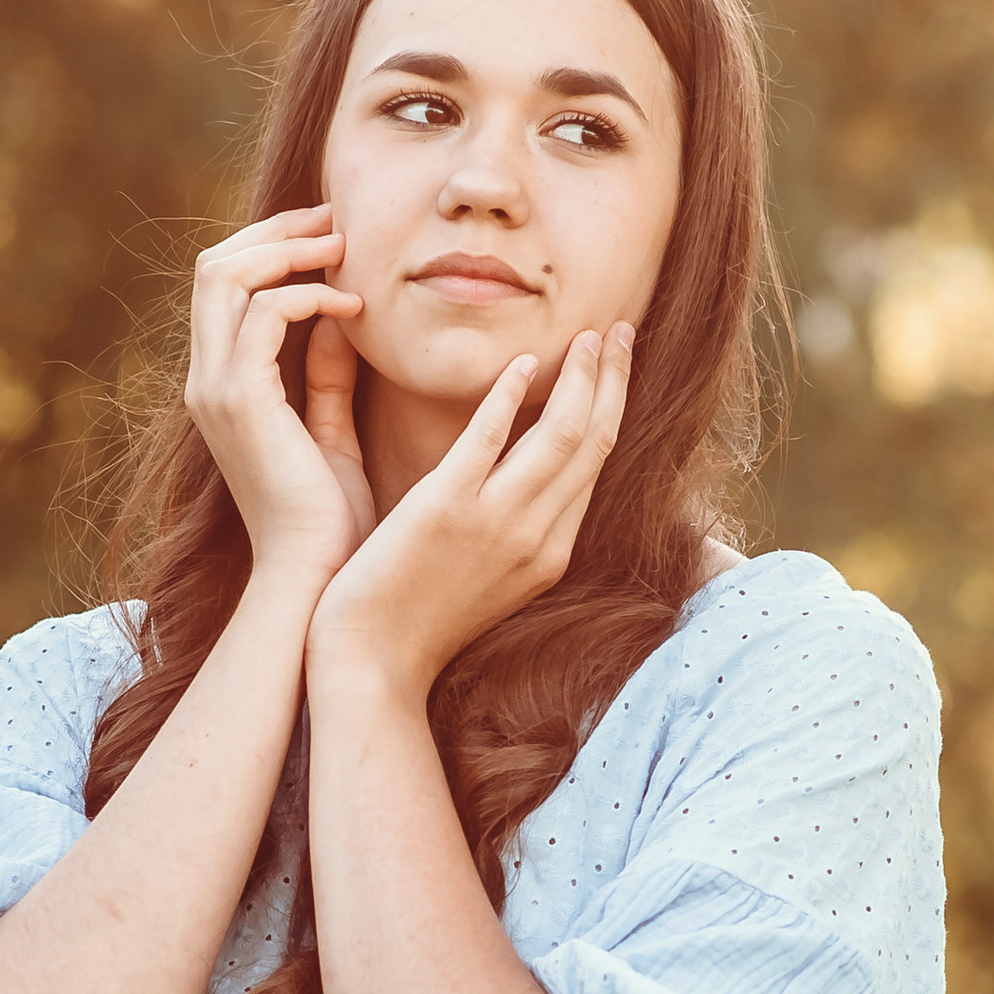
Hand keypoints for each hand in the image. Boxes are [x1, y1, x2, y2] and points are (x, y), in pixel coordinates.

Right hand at [183, 204, 373, 587]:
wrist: (315, 579)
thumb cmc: (329, 522)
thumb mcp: (330, 433)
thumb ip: (327, 376)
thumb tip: (342, 316)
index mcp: (222, 386)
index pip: (224, 284)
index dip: (274, 245)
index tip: (336, 236)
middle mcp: (206, 380)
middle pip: (214, 265)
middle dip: (278, 230)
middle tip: (340, 222)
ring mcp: (216, 389)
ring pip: (225, 274)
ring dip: (289, 249)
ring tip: (345, 250)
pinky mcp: (241, 401)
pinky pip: (263, 312)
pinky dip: (308, 294)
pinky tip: (354, 308)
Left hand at [307, 320, 634, 700]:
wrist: (373, 665)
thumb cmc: (418, 620)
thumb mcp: (490, 577)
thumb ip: (516, 528)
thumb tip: (526, 480)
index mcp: (551, 553)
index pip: (597, 465)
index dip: (613, 406)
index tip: (615, 364)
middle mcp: (537, 537)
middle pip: (593, 442)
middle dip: (613, 379)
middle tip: (619, 328)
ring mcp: (495, 523)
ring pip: (560, 435)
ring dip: (579, 376)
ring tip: (586, 333)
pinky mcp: (444, 510)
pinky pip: (488, 439)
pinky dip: (510, 396)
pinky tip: (523, 360)